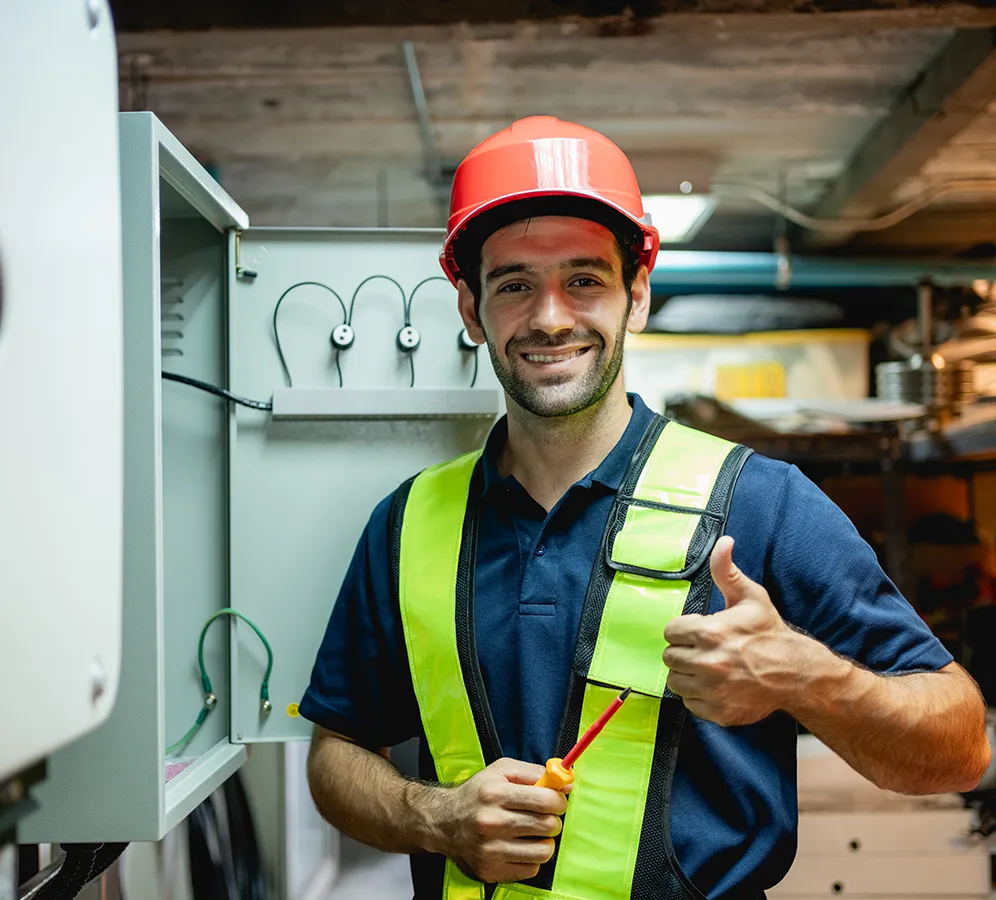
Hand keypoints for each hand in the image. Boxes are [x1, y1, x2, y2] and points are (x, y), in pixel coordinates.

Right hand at [439, 757, 567, 883]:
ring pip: (544, 851)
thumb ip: (534, 772)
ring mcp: (490, 850)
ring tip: (532, 833)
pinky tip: (520, 847)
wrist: (443, 822)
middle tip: (543, 816)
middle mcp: (491, 822)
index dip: (559, 801)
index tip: (556, 801)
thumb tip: (566, 784)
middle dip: (552, 820)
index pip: (546, 800)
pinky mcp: (490, 871)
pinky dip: (531, 858)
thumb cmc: (478, 794)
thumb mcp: (501, 771)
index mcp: (495, 794)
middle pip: (548, 826)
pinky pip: (531, 869)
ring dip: (544, 841)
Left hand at [663, 536, 803, 726]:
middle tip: (702, 649)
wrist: (797, 673)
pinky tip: (715, 685)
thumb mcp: (751, 597)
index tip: (696, 632)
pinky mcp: (718, 712)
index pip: (670, 632)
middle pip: (669, 658)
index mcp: (710, 633)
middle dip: (683, 651)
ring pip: (676, 682)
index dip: (682, 630)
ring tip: (707, 667)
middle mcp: (708, 663)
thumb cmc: (769, 633)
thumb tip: (724, 542)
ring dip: (687, 674)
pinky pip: (690, 704)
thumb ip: (727, 570)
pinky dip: (698, 696)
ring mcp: (713, 690)